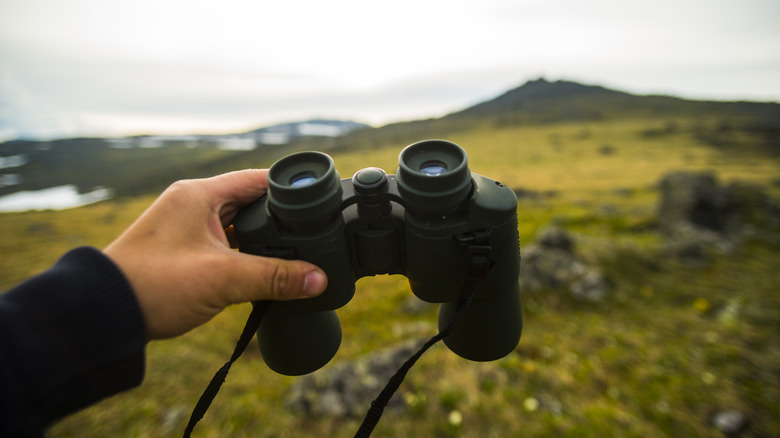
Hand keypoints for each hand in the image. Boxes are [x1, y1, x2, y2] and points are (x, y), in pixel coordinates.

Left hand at [104, 169, 326, 339]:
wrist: (103, 315)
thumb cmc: (154, 285)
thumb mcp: (222, 278)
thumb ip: (275, 277)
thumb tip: (319, 279)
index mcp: (199, 194)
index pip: (257, 180)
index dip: (289, 190)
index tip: (317, 203)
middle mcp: (192, 203)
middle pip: (250, 203)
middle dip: (279, 221)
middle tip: (310, 235)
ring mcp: (186, 226)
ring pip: (238, 226)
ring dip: (260, 241)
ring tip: (290, 257)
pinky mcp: (182, 249)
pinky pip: (224, 244)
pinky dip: (243, 254)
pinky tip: (259, 272)